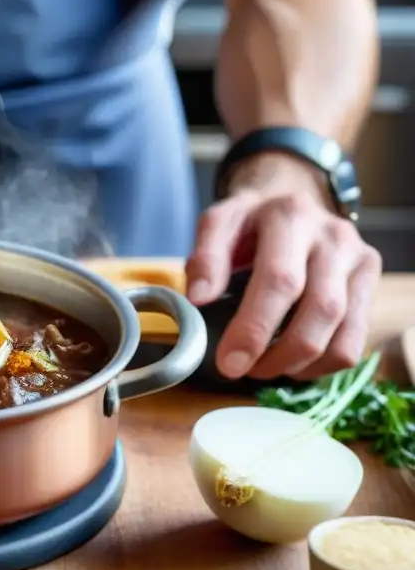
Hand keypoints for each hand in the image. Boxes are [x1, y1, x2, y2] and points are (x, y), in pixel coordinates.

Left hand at [186, 152, 381, 380]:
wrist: (291, 199)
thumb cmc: (249, 222)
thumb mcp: (218, 224)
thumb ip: (205, 258)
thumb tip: (199, 299)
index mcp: (290, 216)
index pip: (280, 280)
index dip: (254, 327)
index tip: (229, 362)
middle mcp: (333, 236)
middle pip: (320, 308)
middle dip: (279, 353)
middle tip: (242, 370)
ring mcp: (359, 258)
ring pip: (342, 330)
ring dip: (300, 362)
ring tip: (263, 367)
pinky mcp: (370, 281)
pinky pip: (355, 340)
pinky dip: (322, 364)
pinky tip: (293, 362)